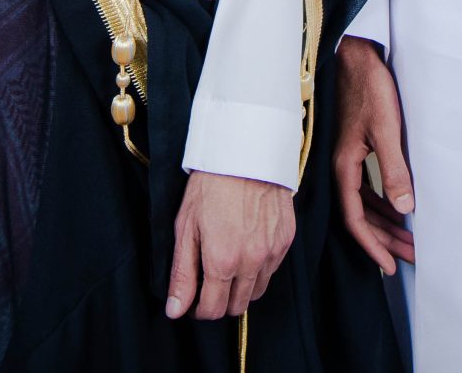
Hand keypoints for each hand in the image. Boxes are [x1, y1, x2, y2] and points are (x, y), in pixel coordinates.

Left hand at [167, 171, 295, 320]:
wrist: (245, 151)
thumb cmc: (210, 185)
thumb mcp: (186, 228)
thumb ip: (182, 274)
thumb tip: (175, 310)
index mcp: (222, 262)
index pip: (212, 310)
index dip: (198, 310)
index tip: (192, 299)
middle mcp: (251, 262)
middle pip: (236, 307)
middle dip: (219, 301)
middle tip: (207, 283)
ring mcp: (273, 252)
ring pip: (257, 291)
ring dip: (240, 288)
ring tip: (227, 264)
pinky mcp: (286, 240)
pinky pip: (272, 270)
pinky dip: (258, 269)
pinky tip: (245, 248)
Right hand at [333, 36, 414, 274]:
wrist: (355, 56)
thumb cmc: (369, 88)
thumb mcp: (386, 129)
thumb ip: (394, 168)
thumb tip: (405, 208)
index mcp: (343, 167)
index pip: (355, 219)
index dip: (373, 245)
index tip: (390, 266)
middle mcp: (341, 168)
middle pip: (361, 216)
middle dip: (385, 240)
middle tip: (410, 258)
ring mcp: (346, 159)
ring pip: (364, 204)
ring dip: (385, 223)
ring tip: (408, 240)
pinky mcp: (354, 149)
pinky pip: (365, 188)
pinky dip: (380, 203)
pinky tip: (396, 208)